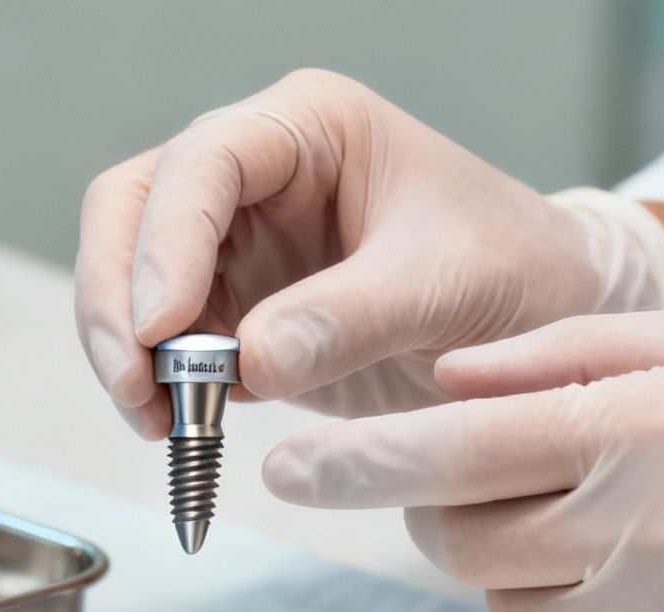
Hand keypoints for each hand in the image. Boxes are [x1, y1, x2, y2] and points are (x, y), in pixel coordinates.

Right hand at [74, 69, 634, 438]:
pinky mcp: (234, 307)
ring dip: (126, 350)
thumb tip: (247, 363)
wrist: (545, 319)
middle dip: (117, 300)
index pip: (200, 164)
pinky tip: (177, 430)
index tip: (162, 329)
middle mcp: (256, 173)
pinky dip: (158, 386)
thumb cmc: (516, 269)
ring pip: (130, 277)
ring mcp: (236, 240)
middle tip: (135, 386)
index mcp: (307, 129)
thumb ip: (350, 318)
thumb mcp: (447, 287)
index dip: (165, 244)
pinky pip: (164, 341)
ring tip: (156, 421)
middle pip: (132, 211)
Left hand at [262, 304, 663, 611]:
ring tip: (611, 532)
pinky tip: (663, 592)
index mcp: (657, 423)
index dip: (359, 461)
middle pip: (464, 547)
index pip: (460, 448)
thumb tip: (448, 376)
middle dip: (444, 518)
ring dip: (526, 579)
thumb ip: (572, 355)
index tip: (291, 468)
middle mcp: (661, 529)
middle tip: (488, 487)